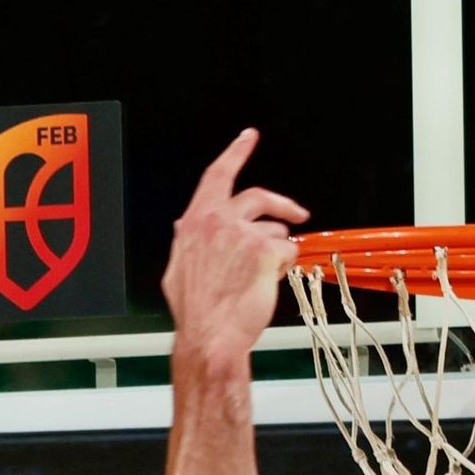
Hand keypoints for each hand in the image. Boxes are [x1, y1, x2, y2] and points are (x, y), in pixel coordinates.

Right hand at [162, 129, 308, 367]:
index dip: (235, 153)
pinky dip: (284, 268)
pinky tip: (269, 284)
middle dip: (281, 204)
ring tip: (265, 278)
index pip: (217, 176)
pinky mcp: (265, 251)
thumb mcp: (178, 272)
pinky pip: (288, 252)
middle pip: (257, 196)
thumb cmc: (197, 313)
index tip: (248, 137)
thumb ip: (187, 243)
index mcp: (195, 224)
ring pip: (275, 230)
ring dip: (277, 251)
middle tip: (297, 212)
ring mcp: (242, 234)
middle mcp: (217, 222)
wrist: (210, 337)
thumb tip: (185, 228)